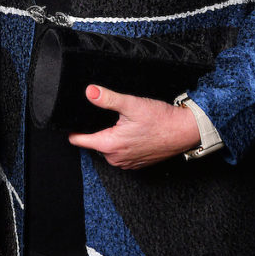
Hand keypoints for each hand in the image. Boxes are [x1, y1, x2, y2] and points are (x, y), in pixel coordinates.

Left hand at [67, 85, 199, 168]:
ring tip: (119, 122)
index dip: (73, 130)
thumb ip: (108, 98)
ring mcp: (127, 163)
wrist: (184, 131)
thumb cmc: (160, 119)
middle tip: (103, 115)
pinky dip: (121, 143)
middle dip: (95, 130)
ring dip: (109, 137)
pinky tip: (130, 131)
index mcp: (111, 145)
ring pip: (107, 148)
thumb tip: (89, 91)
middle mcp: (117, 158)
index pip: (80, 141)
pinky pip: (121, 153)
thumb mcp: (132, 104)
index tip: (70, 121)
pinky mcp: (137, 163)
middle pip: (94, 143)